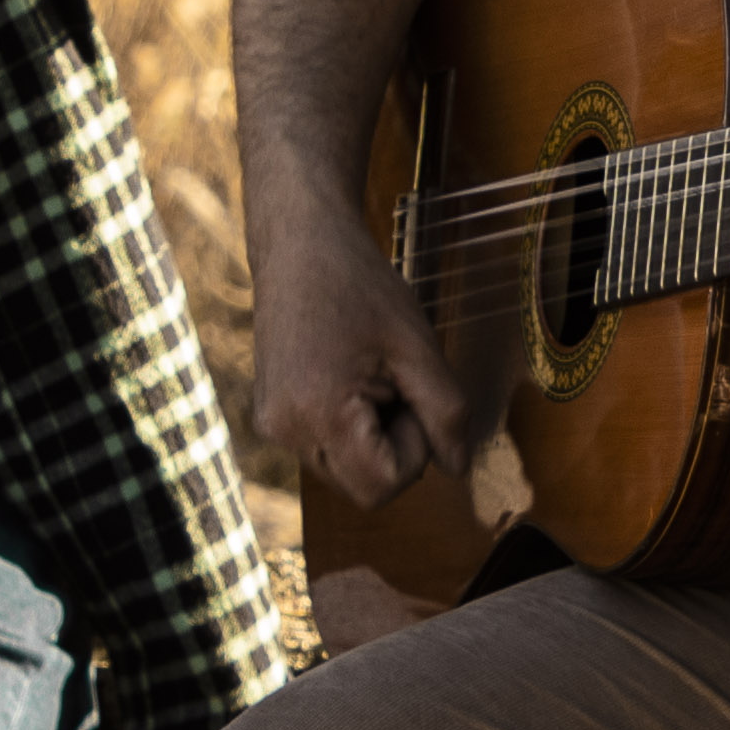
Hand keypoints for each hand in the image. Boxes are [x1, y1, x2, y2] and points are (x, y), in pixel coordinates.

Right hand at [252, 183, 468, 506]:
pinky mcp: (270, 416)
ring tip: (371, 376)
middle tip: (396, 383)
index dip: (415, 451)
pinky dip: (350, 426)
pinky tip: (349, 376)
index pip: (383, 486)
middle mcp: (284, 430)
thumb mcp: (418, 346)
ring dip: (373, 438)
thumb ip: (447, 413)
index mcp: (316, 414)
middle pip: (363, 487)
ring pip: (345, 472)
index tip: (411, 394)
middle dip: (395, 447)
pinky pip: (325, 449)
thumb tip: (459, 469)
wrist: (300, 242)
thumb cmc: (359, 283)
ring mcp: (272, 426)